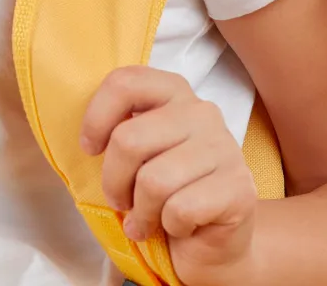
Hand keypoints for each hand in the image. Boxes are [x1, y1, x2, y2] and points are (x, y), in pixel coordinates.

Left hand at [79, 65, 260, 285]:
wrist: (213, 242)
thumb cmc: (165, 192)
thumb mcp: (138, 154)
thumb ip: (120, 132)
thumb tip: (87, 138)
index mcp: (173, 91)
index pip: (125, 83)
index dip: (96, 118)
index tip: (90, 148)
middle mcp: (201, 111)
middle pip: (129, 139)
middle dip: (114, 181)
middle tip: (119, 200)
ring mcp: (224, 148)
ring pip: (153, 181)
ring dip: (141, 212)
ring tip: (145, 220)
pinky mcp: (239, 188)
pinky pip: (180, 209)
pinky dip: (169, 227)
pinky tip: (177, 228)